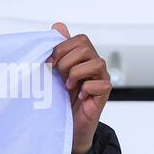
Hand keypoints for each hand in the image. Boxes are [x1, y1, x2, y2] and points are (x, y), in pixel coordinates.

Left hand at [48, 23, 110, 153]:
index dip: (62, 48)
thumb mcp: (52, 74)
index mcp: (81, 58)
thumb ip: (56, 51)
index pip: (79, 39)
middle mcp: (93, 65)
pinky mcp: (104, 94)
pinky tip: (78, 96)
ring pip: (96, 62)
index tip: (49, 64)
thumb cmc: (59, 100)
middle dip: (66, 60)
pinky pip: (101, 83)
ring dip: (76, 73)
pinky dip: (86, 88)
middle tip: (58, 75)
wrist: (66, 127)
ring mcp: (101, 79)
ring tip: (68, 86)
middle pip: (86, 46)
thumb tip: (57, 26)